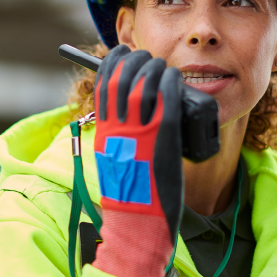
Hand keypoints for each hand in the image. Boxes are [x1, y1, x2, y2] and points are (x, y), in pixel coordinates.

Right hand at [90, 45, 183, 276]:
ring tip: (163, 68)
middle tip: (148, 59)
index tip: (123, 54)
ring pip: (144, 80)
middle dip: (136, 60)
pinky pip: (165, 96)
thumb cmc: (131, 196)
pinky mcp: (162, 136)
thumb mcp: (115, 159)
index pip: (103, 82)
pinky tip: (174, 79)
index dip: (113, 62)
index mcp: (103, 131)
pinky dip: (169, 81)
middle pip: (123, 75)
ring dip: (154, 67)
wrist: (137, 222)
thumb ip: (119, 136)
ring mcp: (139, 130)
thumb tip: (127, 118)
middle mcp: (117, 126)